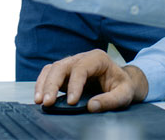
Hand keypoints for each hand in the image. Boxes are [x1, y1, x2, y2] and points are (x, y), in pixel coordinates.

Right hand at [34, 49, 148, 112]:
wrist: (120, 82)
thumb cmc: (122, 86)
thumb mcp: (124, 94)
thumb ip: (110, 100)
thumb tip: (91, 106)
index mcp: (97, 58)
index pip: (81, 68)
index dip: (74, 85)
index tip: (71, 102)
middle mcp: (81, 58)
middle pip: (62, 66)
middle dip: (52, 84)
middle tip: (48, 102)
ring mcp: (71, 64)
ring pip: (52, 69)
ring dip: (44, 84)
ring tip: (40, 101)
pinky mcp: (64, 73)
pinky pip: (49, 74)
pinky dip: (42, 84)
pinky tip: (40, 97)